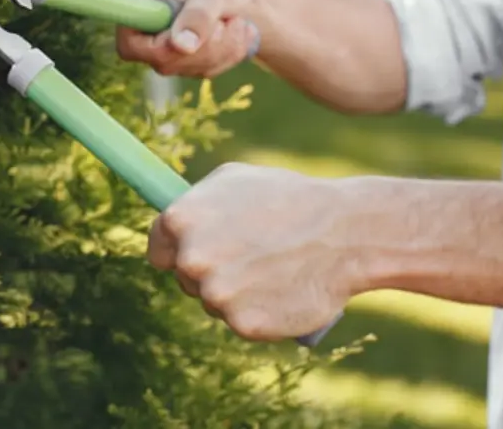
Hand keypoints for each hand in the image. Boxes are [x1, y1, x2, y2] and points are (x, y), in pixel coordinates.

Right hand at [116, 0, 271, 77]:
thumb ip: (198, 15)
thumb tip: (183, 47)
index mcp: (138, 0)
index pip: (129, 43)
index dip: (159, 49)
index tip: (190, 38)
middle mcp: (145, 28)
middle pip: (164, 61)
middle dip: (205, 47)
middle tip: (228, 21)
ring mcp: (164, 46)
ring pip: (190, 68)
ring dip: (224, 48)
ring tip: (238, 19)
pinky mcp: (185, 58)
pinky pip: (208, 70)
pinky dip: (231, 52)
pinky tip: (240, 29)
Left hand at [148, 163, 374, 341]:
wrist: (344, 233)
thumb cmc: (289, 198)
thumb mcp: (234, 179)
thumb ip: (196, 201)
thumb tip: (174, 220)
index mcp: (181, 220)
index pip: (158, 250)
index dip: (176, 252)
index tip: (197, 254)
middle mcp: (192, 259)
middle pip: (185, 278)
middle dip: (209, 271)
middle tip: (248, 258)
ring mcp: (216, 294)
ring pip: (214, 302)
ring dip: (234, 294)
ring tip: (271, 270)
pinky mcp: (243, 324)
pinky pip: (241, 322)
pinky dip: (258, 314)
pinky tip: (279, 292)